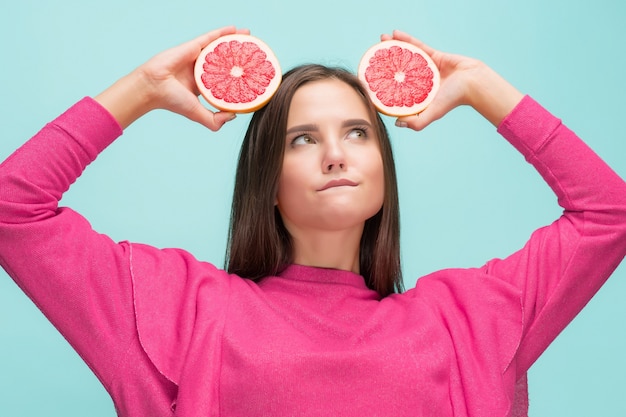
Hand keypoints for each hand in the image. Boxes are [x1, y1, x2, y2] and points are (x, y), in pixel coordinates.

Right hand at [96, 26, 248, 130]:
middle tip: (255, 56)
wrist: (153, 86)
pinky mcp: (193, 46)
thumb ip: (214, 120)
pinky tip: (235, 29)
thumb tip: (234, 116)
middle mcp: (201, 70)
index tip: (253, 78)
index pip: (224, 81)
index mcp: (203, 86)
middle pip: (225, 62)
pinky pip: (211, 37)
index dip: (238, 79)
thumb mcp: (197, 114)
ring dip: (234, 42)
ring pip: (220, 48)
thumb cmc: (172, 101)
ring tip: (250, 38)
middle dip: (239, 58)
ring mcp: (198, 58)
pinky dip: (223, 32)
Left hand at [382, 30, 523, 129]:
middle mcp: (419, 81)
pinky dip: (406, 39)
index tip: (370, 78)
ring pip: (406, 56)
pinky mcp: (433, 56)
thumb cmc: (453, 100)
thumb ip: (416, 122)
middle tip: (372, 56)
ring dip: (393, 47)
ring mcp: (425, 68)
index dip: (382, 85)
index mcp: (416, 95)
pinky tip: (395, 33)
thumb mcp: (432, 113)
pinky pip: (417, 46)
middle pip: (398, 71)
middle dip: (384, 63)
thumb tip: (397, 123)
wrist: (473, 82)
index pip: (395, 90)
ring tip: (381, 40)